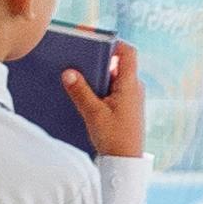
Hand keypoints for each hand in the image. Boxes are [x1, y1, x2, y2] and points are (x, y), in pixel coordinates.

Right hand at [76, 40, 144, 164]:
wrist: (125, 163)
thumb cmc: (115, 138)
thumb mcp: (94, 114)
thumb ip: (80, 92)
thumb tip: (68, 72)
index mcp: (130, 84)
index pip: (128, 53)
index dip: (113, 43)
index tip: (94, 39)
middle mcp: (134, 88)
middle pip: (117, 64)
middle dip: (98, 60)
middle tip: (78, 56)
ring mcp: (130, 98)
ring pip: (113, 78)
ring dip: (96, 76)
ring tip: (76, 75)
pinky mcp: (125, 108)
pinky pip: (112, 90)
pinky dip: (99, 88)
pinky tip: (83, 95)